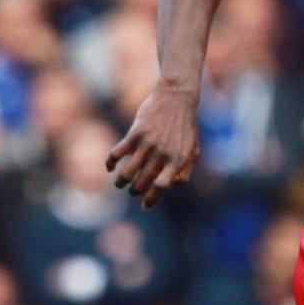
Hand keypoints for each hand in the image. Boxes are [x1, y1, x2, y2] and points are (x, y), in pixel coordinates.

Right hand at [108, 83, 199, 208]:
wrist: (177, 98)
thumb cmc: (186, 127)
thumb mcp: (193, 150)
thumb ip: (185, 170)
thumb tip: (172, 185)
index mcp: (178, 160)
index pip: (162, 186)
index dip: (152, 199)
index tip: (144, 206)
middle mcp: (162, 154)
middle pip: (142, 182)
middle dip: (135, 191)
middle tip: (132, 191)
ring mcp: (148, 144)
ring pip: (128, 171)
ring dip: (121, 181)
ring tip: (120, 184)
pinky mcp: (135, 134)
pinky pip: (117, 153)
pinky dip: (110, 163)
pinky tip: (110, 167)